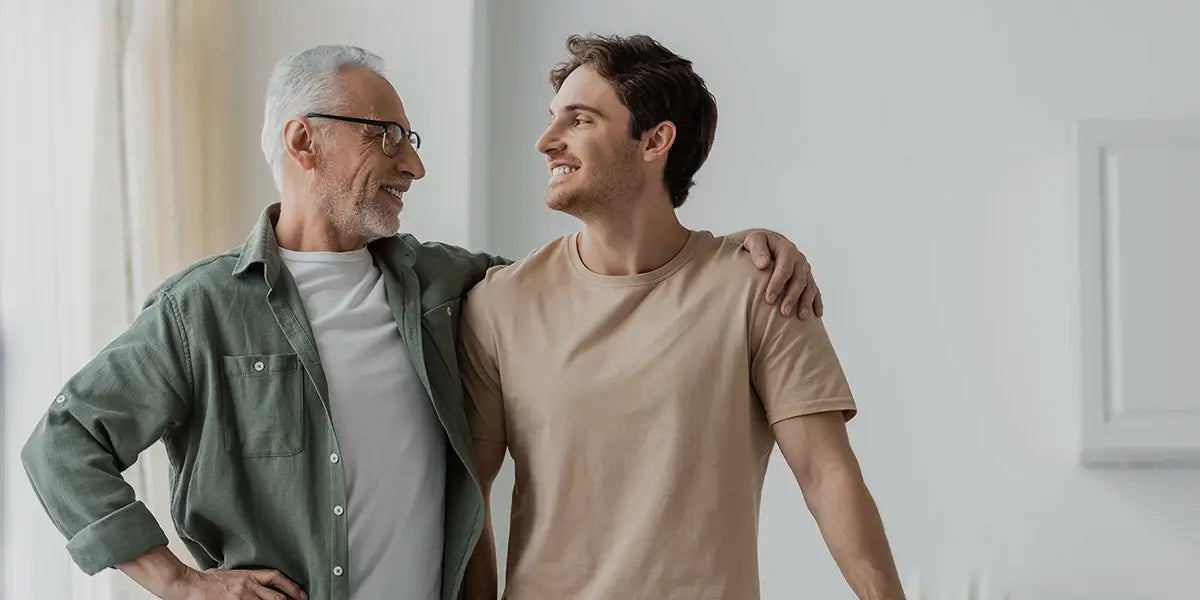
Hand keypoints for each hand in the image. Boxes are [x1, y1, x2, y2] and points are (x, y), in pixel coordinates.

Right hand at [166, 567, 307, 599]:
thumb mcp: (230, 574)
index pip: (276, 577)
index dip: (292, 586)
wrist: (189, 585)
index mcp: (248, 575)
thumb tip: (256, 584)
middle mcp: (248, 587)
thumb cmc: (206, 580)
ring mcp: (241, 599)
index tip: (301, 593)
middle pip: (276, 596)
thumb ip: (245, 579)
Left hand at [740, 229, 822, 318]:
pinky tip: (817, 314)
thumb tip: (763, 264)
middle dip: (792, 297)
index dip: (777, 284)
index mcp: (787, 250)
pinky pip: (815, 290)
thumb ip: (757, 249)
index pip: (784, 269)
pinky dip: (817, 302)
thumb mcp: (754, 240)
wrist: (768, 242)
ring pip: (809, 287)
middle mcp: (799, 260)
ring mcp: (805, 269)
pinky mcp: (807, 278)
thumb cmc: (758, 244)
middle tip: (784, 312)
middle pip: (799, 280)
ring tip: (801, 317)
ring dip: (806, 302)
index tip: (769, 299)